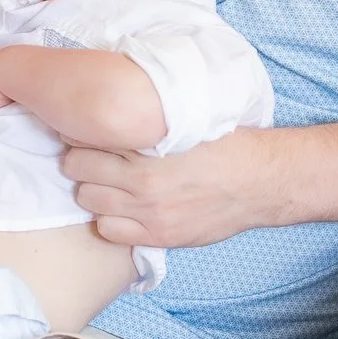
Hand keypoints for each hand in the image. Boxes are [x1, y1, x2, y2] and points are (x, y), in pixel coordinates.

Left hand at [62, 128, 279, 248]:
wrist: (259, 182)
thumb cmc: (224, 145)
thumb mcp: (183, 121)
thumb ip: (146, 120)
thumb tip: (114, 104)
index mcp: (148, 143)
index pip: (86, 137)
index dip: (80, 135)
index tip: (83, 135)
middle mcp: (143, 178)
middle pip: (78, 169)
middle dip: (79, 163)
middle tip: (90, 161)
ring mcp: (149, 209)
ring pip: (88, 200)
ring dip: (92, 191)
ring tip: (106, 185)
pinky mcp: (158, 234)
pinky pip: (108, 230)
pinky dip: (108, 220)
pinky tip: (121, 210)